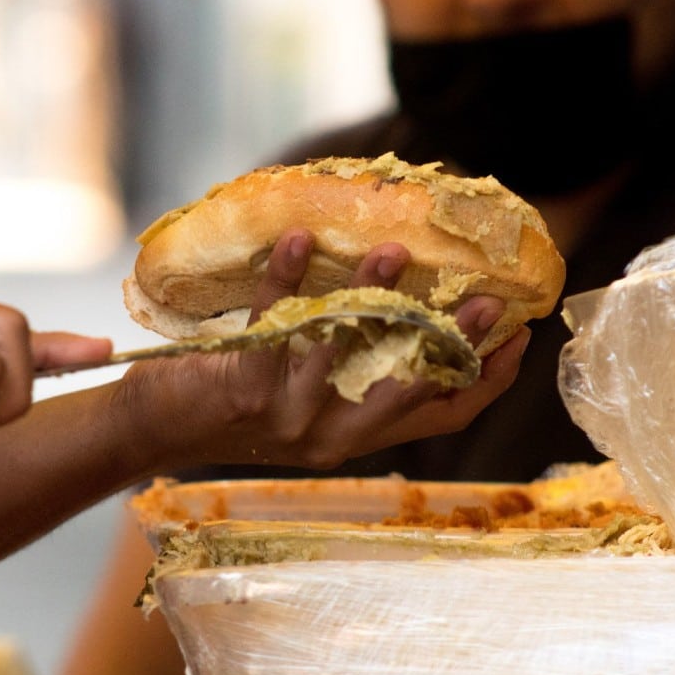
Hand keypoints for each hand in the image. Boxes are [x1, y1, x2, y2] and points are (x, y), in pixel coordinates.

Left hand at [119, 230, 528, 471]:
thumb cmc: (233, 394)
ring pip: (348, 350)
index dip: (486, 379)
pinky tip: (298, 239)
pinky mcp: (246, 393)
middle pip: (412, 390)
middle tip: (486, 299)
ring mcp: (290, 418)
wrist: (155, 427)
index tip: (520, 335)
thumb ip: (348, 359)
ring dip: (375, 296)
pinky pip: (276, 324)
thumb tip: (396, 286)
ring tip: (393, 250)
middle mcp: (332, 436)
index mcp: (355, 435)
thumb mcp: (302, 391)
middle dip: (455, 344)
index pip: (441, 415)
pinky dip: (288, 278)